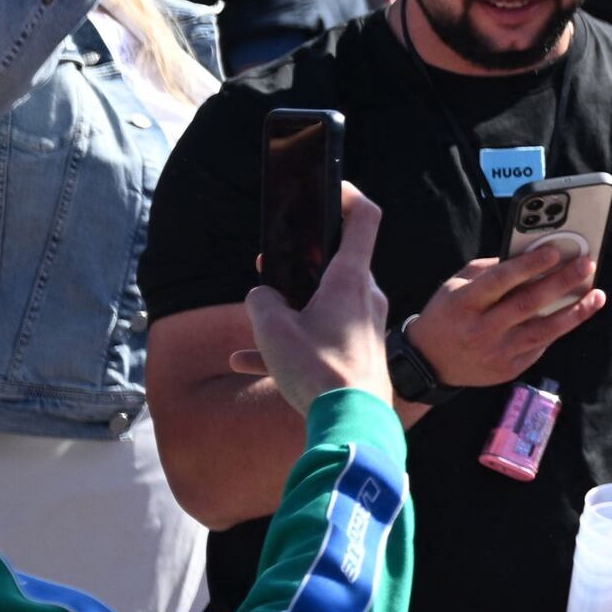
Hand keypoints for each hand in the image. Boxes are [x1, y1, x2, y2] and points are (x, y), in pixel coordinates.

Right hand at [240, 185, 391, 406]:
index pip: (363, 220)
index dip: (349, 197)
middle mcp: (365, 296)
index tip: (329, 189)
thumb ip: (261, 305)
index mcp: (351, 280)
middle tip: (271, 264)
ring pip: (322, 306)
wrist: (351, 422)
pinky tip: (245, 361)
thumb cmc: (318, 370)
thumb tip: (262, 298)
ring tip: (257, 317)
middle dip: (302, 264)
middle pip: (336, 266)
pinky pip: (320, 339)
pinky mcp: (359, 352)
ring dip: (290, 309)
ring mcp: (365, 324)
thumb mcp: (274, 332)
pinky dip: (289, 345)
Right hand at [404, 239, 602, 389]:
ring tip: (597, 295)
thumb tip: (531, 254)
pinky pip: (540, 345)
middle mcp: (480, 330)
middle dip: (561, 283)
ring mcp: (495, 353)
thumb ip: (491, 269)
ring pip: (543, 331)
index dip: (529, 265)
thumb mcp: (456, 286)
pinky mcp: (508, 369)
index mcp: (464, 304)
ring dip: (575, 312)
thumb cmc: (449, 312)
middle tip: (587, 265)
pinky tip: (576, 313)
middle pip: (527, 304)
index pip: (500, 281)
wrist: (429, 363)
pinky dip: (560, 328)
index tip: (555, 250)